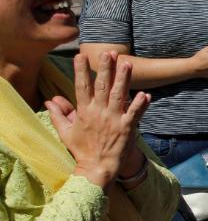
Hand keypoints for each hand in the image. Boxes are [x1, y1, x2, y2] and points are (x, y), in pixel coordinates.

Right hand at [45, 52, 150, 188]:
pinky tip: (145, 94)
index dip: (81, 71)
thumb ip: (59, 114)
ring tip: (127, 63)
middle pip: (103, 86)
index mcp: (84, 112)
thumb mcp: (66, 132)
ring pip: (120, 95)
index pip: (81, 86)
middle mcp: (99, 112)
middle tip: (109, 52)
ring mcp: (114, 119)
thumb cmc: (82, 150)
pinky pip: (135, 113)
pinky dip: (141, 104)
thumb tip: (50, 100)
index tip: (81, 55)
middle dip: (106, 68)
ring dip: (124, 79)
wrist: (97, 168)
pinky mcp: (127, 128)